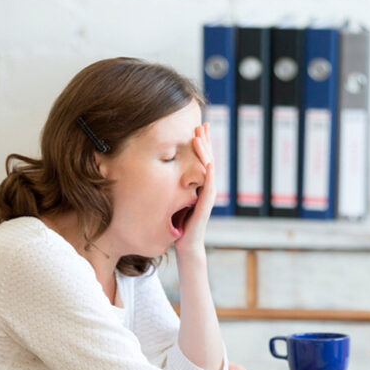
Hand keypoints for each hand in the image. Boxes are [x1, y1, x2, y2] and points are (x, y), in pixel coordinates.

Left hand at [174, 122, 215, 254]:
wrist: (186, 245)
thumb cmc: (179, 225)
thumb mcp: (175, 200)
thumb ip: (175, 187)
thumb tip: (160, 173)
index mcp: (200, 185)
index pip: (202, 159)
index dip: (202, 143)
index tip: (199, 127)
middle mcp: (206, 188)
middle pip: (208, 159)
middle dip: (206, 141)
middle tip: (203, 123)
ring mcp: (207, 196)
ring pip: (209, 168)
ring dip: (206, 152)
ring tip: (200, 137)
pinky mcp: (205, 205)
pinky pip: (209, 186)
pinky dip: (209, 173)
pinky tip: (208, 161)